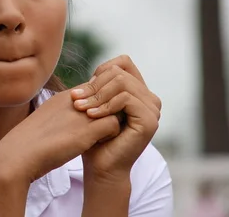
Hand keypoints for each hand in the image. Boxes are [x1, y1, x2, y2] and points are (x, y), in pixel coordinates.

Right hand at [0, 88, 121, 183]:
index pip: (92, 90)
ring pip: (113, 108)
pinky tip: (102, 144)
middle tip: (106, 126)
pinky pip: (115, 124)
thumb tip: (66, 123)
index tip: (97, 118)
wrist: (18, 156)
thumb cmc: (28, 145)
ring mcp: (81, 113)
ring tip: (104, 136)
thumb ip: (60, 117)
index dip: (98, 104)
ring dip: (111, 120)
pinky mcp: (87, 129)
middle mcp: (73, 100)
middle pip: (105, 95)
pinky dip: (113, 133)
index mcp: (62, 97)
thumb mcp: (44, 122)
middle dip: (108, 109)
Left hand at [71, 55, 161, 180]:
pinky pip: (126, 98)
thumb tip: (98, 69)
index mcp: (139, 92)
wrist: (100, 166)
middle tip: (76, 99)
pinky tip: (91, 116)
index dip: (101, 70)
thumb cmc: (94, 136)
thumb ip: (100, 86)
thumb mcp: (95, 104)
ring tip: (80, 108)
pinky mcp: (150, 120)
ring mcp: (153, 109)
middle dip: (93, 85)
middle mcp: (150, 98)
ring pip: (122, 83)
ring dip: (96, 95)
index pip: (123, 62)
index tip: (83, 89)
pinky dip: (105, 105)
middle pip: (119, 72)